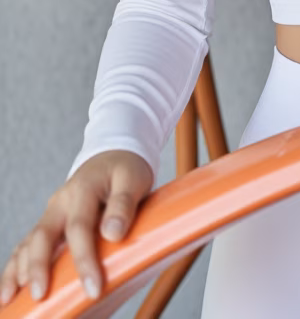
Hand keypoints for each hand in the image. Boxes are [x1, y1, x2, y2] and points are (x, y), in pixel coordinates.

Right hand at [0, 150, 153, 306]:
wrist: (113, 155)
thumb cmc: (124, 170)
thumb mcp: (133, 179)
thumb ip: (124, 204)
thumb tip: (112, 233)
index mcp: (83, 189)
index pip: (79, 227)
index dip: (84, 259)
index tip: (93, 288)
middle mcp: (61, 202)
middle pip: (43, 235)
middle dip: (39, 266)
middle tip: (40, 294)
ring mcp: (52, 213)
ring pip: (29, 241)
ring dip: (20, 269)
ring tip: (13, 297)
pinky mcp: (49, 223)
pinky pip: (27, 245)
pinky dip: (16, 265)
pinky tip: (11, 289)